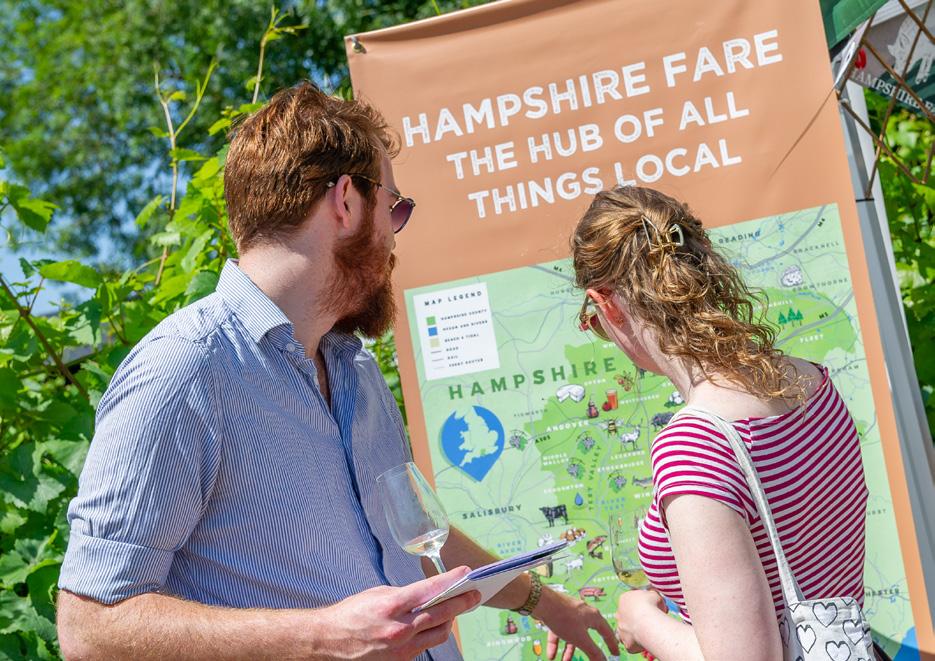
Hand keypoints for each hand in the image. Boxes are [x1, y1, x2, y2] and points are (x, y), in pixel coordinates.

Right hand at [312, 566, 480, 659]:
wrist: (329, 642)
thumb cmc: (350, 614)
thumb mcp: (377, 594)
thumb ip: (404, 595)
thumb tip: (426, 595)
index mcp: (391, 606)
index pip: (430, 590)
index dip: (452, 580)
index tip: (466, 573)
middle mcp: (399, 629)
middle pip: (442, 614)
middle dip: (462, 603)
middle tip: (475, 595)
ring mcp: (401, 649)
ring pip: (439, 634)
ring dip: (449, 620)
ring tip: (455, 610)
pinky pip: (425, 646)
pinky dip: (431, 634)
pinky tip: (434, 624)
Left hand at [537, 587, 619, 660]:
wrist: (541, 602)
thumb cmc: (564, 618)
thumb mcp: (580, 639)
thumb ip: (593, 651)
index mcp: (594, 616)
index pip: (607, 632)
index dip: (611, 644)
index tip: (615, 653)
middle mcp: (583, 613)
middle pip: (588, 634)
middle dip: (587, 649)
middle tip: (593, 658)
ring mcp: (570, 612)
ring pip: (572, 634)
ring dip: (568, 649)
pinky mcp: (557, 613)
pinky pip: (560, 631)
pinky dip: (557, 643)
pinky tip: (551, 655)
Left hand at [615, 589, 666, 654]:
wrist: (647, 623)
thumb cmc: (651, 605)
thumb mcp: (654, 595)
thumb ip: (651, 596)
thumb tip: (653, 598)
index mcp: (624, 599)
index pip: (631, 602)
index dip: (642, 605)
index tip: (651, 608)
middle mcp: (619, 614)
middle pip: (627, 616)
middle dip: (637, 618)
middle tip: (650, 621)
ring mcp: (621, 629)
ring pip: (627, 631)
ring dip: (634, 631)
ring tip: (647, 633)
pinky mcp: (626, 643)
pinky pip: (631, 644)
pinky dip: (638, 644)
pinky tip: (647, 642)